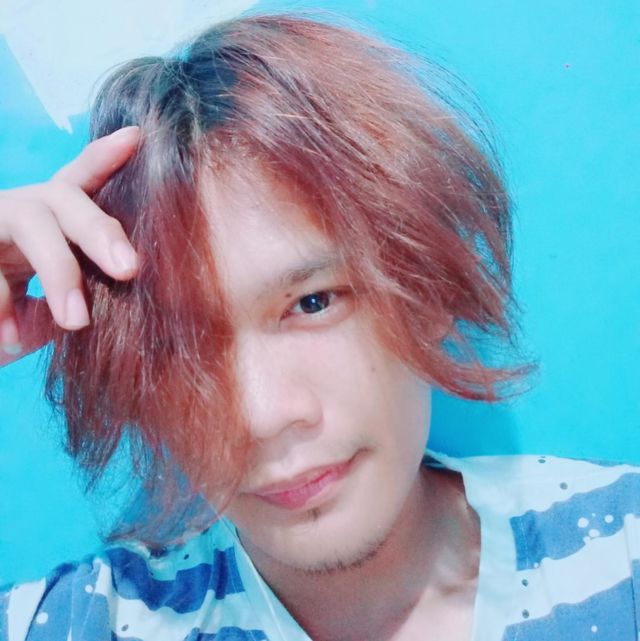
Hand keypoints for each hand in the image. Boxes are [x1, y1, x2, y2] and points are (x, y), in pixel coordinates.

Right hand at [0, 126, 140, 365]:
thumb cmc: (8, 322)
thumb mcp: (46, 315)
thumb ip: (74, 301)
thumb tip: (113, 301)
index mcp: (49, 224)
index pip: (78, 184)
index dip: (104, 158)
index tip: (136, 137)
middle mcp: (19, 211)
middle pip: (63, 198)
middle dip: (99, 229)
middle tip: (129, 268)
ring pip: (31, 222)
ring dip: (59, 271)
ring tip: (76, 322)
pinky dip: (3, 304)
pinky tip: (8, 338)